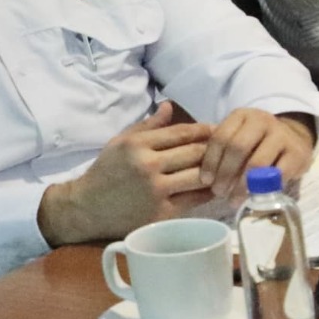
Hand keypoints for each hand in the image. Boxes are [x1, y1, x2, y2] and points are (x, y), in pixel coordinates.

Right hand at [38, 102, 213, 246]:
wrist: (86, 208)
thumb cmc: (106, 172)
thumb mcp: (120, 142)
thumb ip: (148, 126)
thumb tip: (170, 106)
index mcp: (138, 144)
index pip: (182, 133)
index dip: (205, 130)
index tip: (219, 130)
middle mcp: (148, 165)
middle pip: (196, 153)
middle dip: (216, 149)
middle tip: (232, 147)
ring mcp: (155, 190)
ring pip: (199, 176)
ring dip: (218, 171)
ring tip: (229, 167)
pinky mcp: (161, 213)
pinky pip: (195, 199)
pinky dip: (209, 192)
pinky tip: (217, 187)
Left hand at [198, 107, 315, 198]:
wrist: (293, 140)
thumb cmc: (257, 143)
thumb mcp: (238, 137)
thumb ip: (222, 151)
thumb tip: (204, 179)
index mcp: (243, 115)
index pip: (221, 137)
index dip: (210, 161)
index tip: (205, 181)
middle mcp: (263, 120)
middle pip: (237, 147)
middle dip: (225, 173)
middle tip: (219, 192)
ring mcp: (282, 135)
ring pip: (256, 162)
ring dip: (242, 185)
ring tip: (233, 199)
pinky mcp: (298, 153)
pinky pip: (277, 174)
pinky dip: (263, 188)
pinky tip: (255, 197)